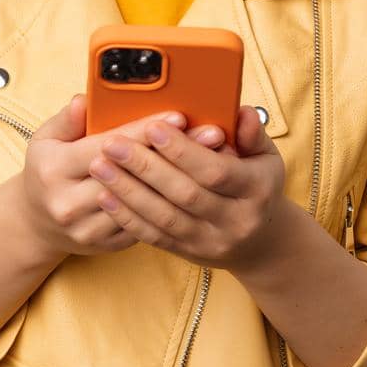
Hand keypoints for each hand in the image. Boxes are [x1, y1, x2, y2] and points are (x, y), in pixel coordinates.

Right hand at [16, 93, 222, 261]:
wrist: (37, 224)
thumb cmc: (48, 171)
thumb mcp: (46, 140)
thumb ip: (67, 119)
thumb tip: (84, 100)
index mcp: (54, 169)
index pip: (106, 145)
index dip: (144, 131)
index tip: (177, 117)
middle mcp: (69, 203)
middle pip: (131, 175)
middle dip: (174, 153)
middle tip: (212, 135)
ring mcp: (88, 229)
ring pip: (144, 204)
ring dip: (181, 180)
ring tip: (216, 160)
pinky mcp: (106, 246)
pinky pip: (145, 224)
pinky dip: (173, 204)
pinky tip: (199, 187)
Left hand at [88, 105, 288, 272]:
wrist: (260, 242)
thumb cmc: (258, 186)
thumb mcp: (265, 157)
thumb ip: (252, 132)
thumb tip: (240, 112)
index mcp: (256, 190)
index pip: (215, 171)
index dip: (182, 150)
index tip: (152, 127)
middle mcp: (235, 221)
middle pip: (184, 194)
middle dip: (145, 167)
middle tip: (112, 143)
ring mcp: (210, 241)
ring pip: (164, 218)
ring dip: (128, 191)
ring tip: (101, 166)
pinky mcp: (188, 254)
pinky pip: (154, 236)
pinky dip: (127, 216)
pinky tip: (105, 196)